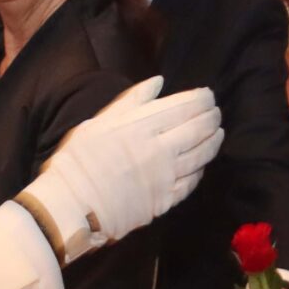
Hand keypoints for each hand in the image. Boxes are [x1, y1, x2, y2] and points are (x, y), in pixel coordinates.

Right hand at [22, 77, 222, 257]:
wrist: (70, 206)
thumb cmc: (78, 160)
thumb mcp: (99, 122)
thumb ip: (132, 101)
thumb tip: (158, 82)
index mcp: (142, 126)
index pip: (184, 106)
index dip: (202, 99)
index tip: (207, 96)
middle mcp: (160, 149)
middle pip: (199, 129)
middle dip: (212, 118)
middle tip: (215, 113)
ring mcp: (165, 176)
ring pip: (201, 155)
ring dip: (213, 142)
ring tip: (217, 134)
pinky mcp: (165, 201)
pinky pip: (191, 183)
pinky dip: (200, 171)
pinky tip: (201, 165)